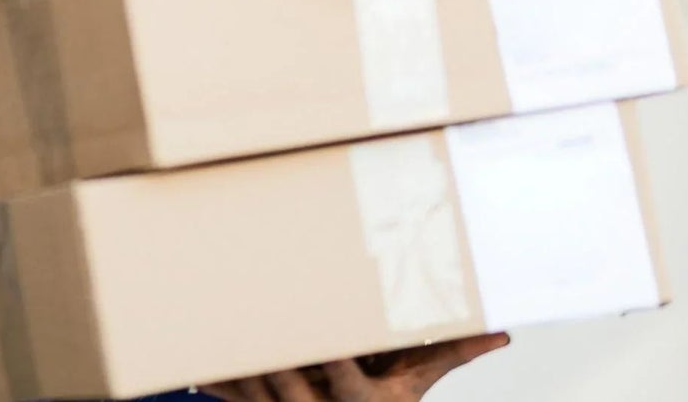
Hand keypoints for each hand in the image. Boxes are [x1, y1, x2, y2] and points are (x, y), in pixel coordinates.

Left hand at [205, 334, 509, 401]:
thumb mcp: (417, 387)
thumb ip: (451, 354)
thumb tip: (501, 332)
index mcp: (360, 401)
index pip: (340, 370)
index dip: (327, 348)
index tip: (315, 317)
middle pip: (287, 374)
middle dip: (267, 342)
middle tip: (245, 296)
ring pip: (252, 386)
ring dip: (230, 355)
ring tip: (204, 315)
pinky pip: (233, 395)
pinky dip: (212, 378)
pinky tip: (186, 359)